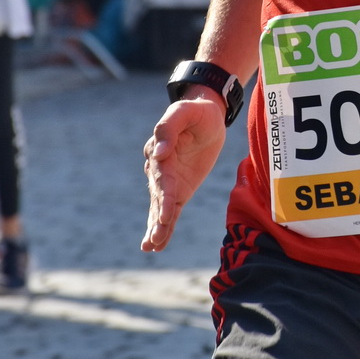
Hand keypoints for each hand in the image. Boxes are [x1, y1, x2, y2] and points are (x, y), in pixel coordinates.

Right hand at [142, 90, 226, 251]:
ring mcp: (169, 182)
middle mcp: (160, 169)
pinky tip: (156, 246)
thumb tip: (161, 153)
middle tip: (155, 236)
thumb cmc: (195, 112)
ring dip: (157, 226)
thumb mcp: (184, 112)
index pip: (160, 173)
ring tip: (151, 246)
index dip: (163, 191)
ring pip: (161, 208)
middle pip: (158, 195)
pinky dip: (165, 228)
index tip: (165, 207)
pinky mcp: (180, 190)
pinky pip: (172, 211)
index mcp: (159, 150)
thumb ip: (169, 128)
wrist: (208, 117)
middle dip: (158, 216)